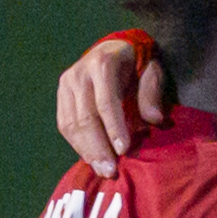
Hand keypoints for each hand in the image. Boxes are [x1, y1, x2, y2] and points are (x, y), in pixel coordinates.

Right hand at [58, 29, 171, 170]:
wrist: (115, 47)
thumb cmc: (138, 63)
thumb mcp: (152, 71)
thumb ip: (152, 93)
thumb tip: (154, 120)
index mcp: (103, 64)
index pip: (106, 102)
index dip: (114, 128)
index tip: (123, 151)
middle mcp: (80, 73)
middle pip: (85, 116)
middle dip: (98, 147)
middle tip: (110, 171)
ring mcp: (67, 84)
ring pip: (71, 124)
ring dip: (86, 151)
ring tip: (101, 170)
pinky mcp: (62, 95)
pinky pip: (65, 124)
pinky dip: (77, 144)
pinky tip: (91, 159)